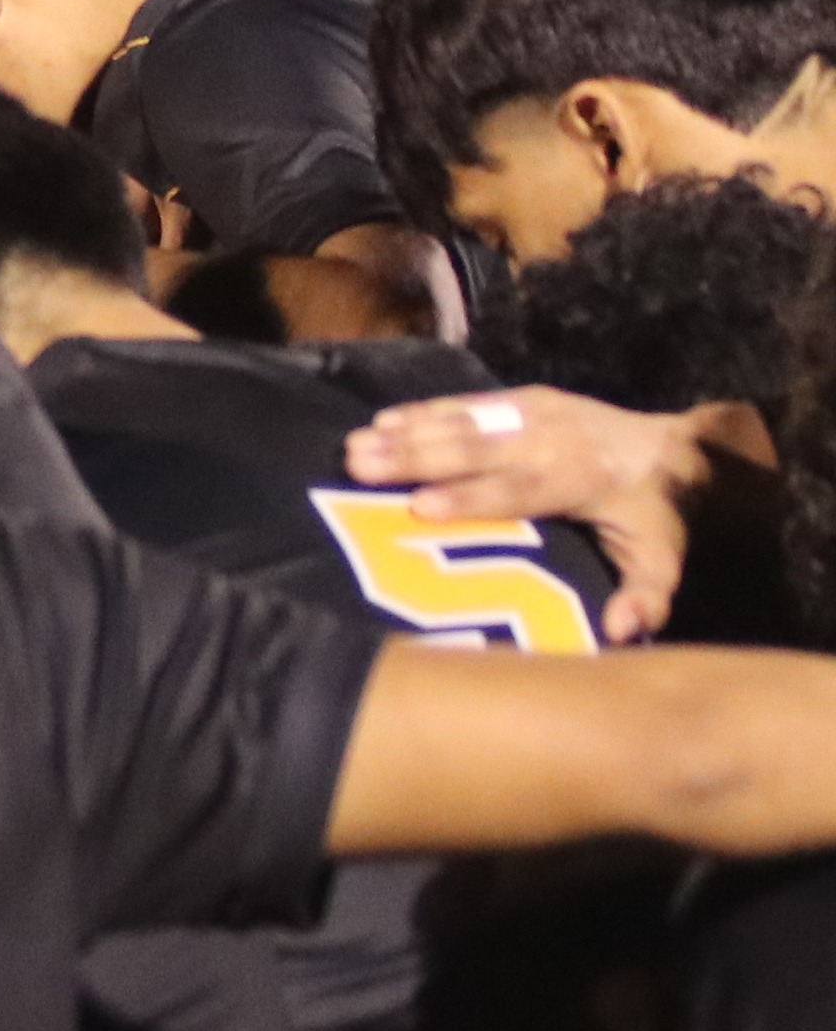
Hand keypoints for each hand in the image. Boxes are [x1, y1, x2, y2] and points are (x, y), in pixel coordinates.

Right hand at [343, 383, 711, 645]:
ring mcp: (536, 414)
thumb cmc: (654, 517)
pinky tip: (383, 420)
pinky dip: (423, 412)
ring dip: (407, 433)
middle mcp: (553, 440)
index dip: (468, 499)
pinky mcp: (523, 400)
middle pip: (476, 450)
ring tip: (356, 444)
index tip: (418, 507)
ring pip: (465, 423)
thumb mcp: (662, 562)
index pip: (517, 490)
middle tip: (360, 464)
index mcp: (580, 480)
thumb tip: (619, 630)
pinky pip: (468, 404)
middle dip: (415, 457)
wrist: (673, 449)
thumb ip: (646, 598)